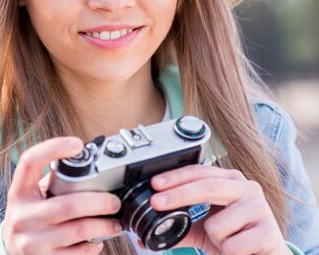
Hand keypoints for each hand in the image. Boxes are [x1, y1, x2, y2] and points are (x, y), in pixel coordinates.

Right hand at [3, 137, 122, 253]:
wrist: (10, 251)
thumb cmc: (28, 217)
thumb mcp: (30, 197)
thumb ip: (50, 183)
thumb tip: (88, 164)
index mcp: (19, 192)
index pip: (30, 161)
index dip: (53, 148)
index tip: (77, 144)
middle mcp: (22, 216)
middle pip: (68, 204)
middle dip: (100, 202)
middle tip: (114, 201)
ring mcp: (32, 241)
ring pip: (79, 230)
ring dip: (104, 225)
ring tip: (114, 222)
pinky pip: (79, 252)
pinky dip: (94, 245)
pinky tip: (97, 240)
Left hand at [148, 165, 289, 254]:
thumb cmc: (236, 237)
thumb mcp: (205, 229)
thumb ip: (181, 226)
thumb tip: (149, 233)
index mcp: (229, 181)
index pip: (199, 172)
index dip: (176, 177)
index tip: (155, 184)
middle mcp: (246, 188)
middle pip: (207, 186)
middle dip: (178, 195)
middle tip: (157, 202)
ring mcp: (260, 208)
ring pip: (216, 225)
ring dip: (214, 239)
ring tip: (227, 241)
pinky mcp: (269, 231)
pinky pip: (232, 245)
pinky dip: (229, 252)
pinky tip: (241, 250)